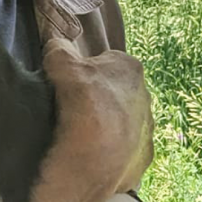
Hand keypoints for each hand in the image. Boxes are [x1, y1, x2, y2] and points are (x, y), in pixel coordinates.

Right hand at [40, 38, 153, 201]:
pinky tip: (90, 156)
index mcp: (130, 68)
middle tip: (73, 110)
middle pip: (116, 93)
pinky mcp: (142, 159)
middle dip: (98, 99)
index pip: (106, 62)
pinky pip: (124, 153)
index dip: (84, 72)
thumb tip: (55, 42)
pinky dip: (109, 154)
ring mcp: (147, 131)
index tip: (70, 85)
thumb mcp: (60, 62)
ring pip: (122, 124)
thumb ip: (58, 47)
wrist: (94, 158)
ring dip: (105, 127)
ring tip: (79, 136)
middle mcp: (146, 97)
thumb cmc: (81, 101)